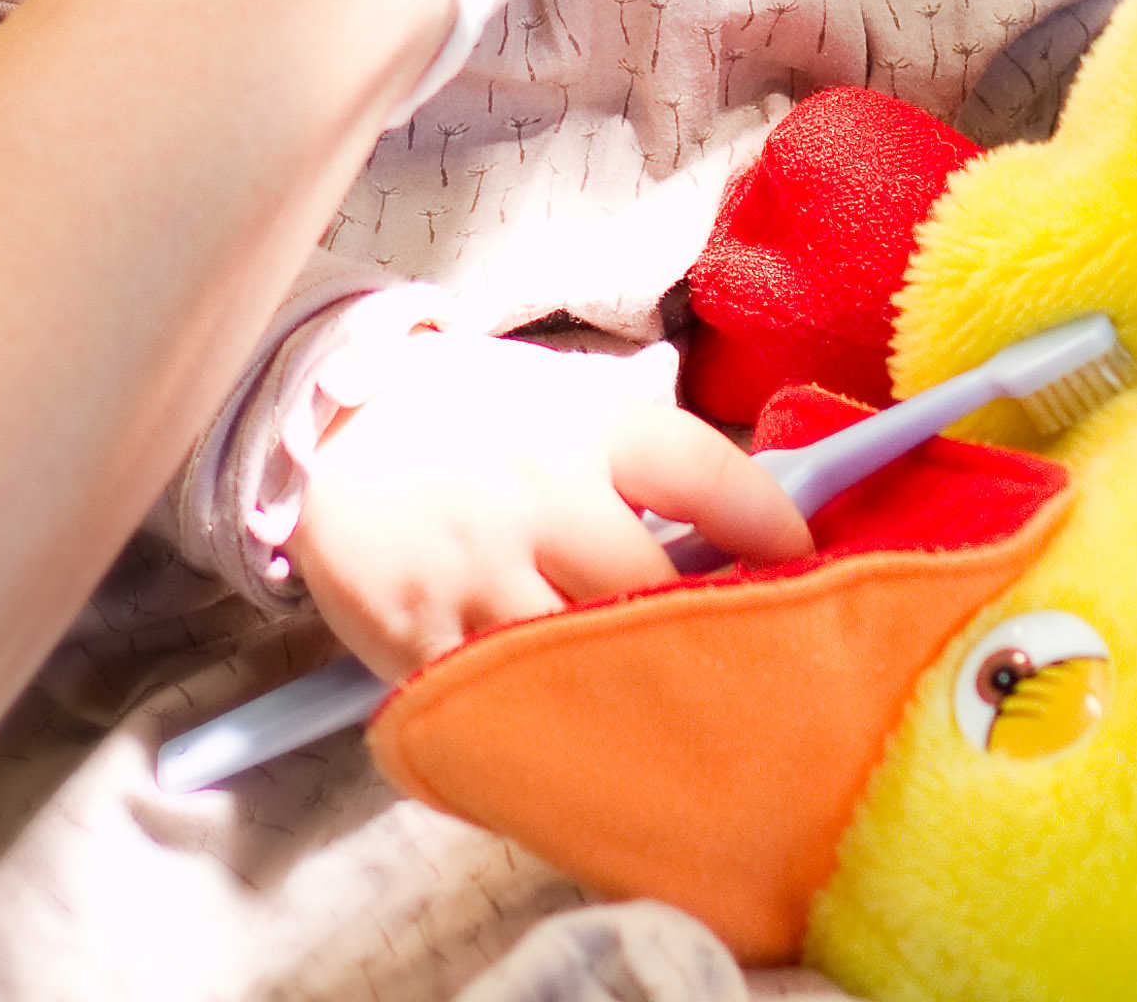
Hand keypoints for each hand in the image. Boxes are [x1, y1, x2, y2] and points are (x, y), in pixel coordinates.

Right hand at [294, 336, 811, 684]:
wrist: (332, 421)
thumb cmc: (479, 417)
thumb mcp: (570, 402)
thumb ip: (653, 460)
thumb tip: (764, 523)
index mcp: (589, 429)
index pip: (706, 476)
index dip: (770, 529)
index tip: (804, 569)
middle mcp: (537, 495)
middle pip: (649, 590)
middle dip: (700, 637)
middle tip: (747, 675)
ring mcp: (475, 570)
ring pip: (575, 660)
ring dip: (625, 694)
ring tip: (667, 723)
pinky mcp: (418, 634)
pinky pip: (493, 702)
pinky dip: (533, 724)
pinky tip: (569, 735)